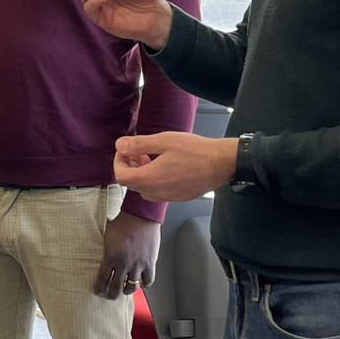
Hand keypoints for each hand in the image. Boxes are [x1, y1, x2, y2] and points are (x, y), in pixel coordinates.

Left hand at [95, 210, 159, 298]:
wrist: (141, 216)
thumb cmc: (123, 222)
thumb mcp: (106, 234)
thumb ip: (104, 246)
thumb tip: (96, 247)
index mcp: (110, 257)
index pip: (102, 279)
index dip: (100, 288)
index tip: (99, 291)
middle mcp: (123, 264)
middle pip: (116, 287)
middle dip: (112, 294)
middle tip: (111, 295)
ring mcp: (137, 265)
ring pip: (131, 287)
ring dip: (127, 290)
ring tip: (125, 290)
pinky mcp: (149, 263)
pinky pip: (148, 280)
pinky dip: (144, 284)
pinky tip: (141, 283)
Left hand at [114, 131, 237, 201]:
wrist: (220, 164)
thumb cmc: (195, 151)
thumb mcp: (163, 141)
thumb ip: (138, 144)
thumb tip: (120, 145)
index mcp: (150, 178)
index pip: (121, 176)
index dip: (118, 162)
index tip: (125, 150)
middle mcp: (156, 192)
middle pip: (131, 184)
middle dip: (130, 167)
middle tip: (138, 152)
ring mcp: (168, 197)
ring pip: (144, 189)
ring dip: (142, 174)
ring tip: (152, 158)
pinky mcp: (179, 197)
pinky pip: (158, 192)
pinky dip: (154, 180)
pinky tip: (166, 166)